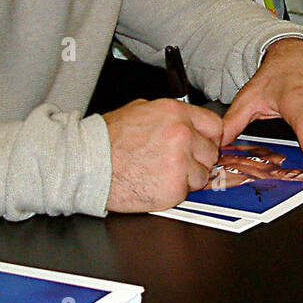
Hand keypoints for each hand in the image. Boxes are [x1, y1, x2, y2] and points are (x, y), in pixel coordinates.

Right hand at [103, 99, 224, 211]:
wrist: (87, 164)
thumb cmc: (107, 139)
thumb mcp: (140, 110)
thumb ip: (171, 115)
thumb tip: (189, 121)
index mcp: (176, 114)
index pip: (215, 126)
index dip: (208, 137)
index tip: (202, 144)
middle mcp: (182, 135)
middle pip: (211, 152)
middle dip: (196, 159)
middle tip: (173, 161)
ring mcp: (180, 163)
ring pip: (202, 175)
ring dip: (187, 177)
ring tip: (159, 172)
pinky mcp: (174, 188)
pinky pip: (187, 193)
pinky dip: (173, 191)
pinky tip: (154, 182)